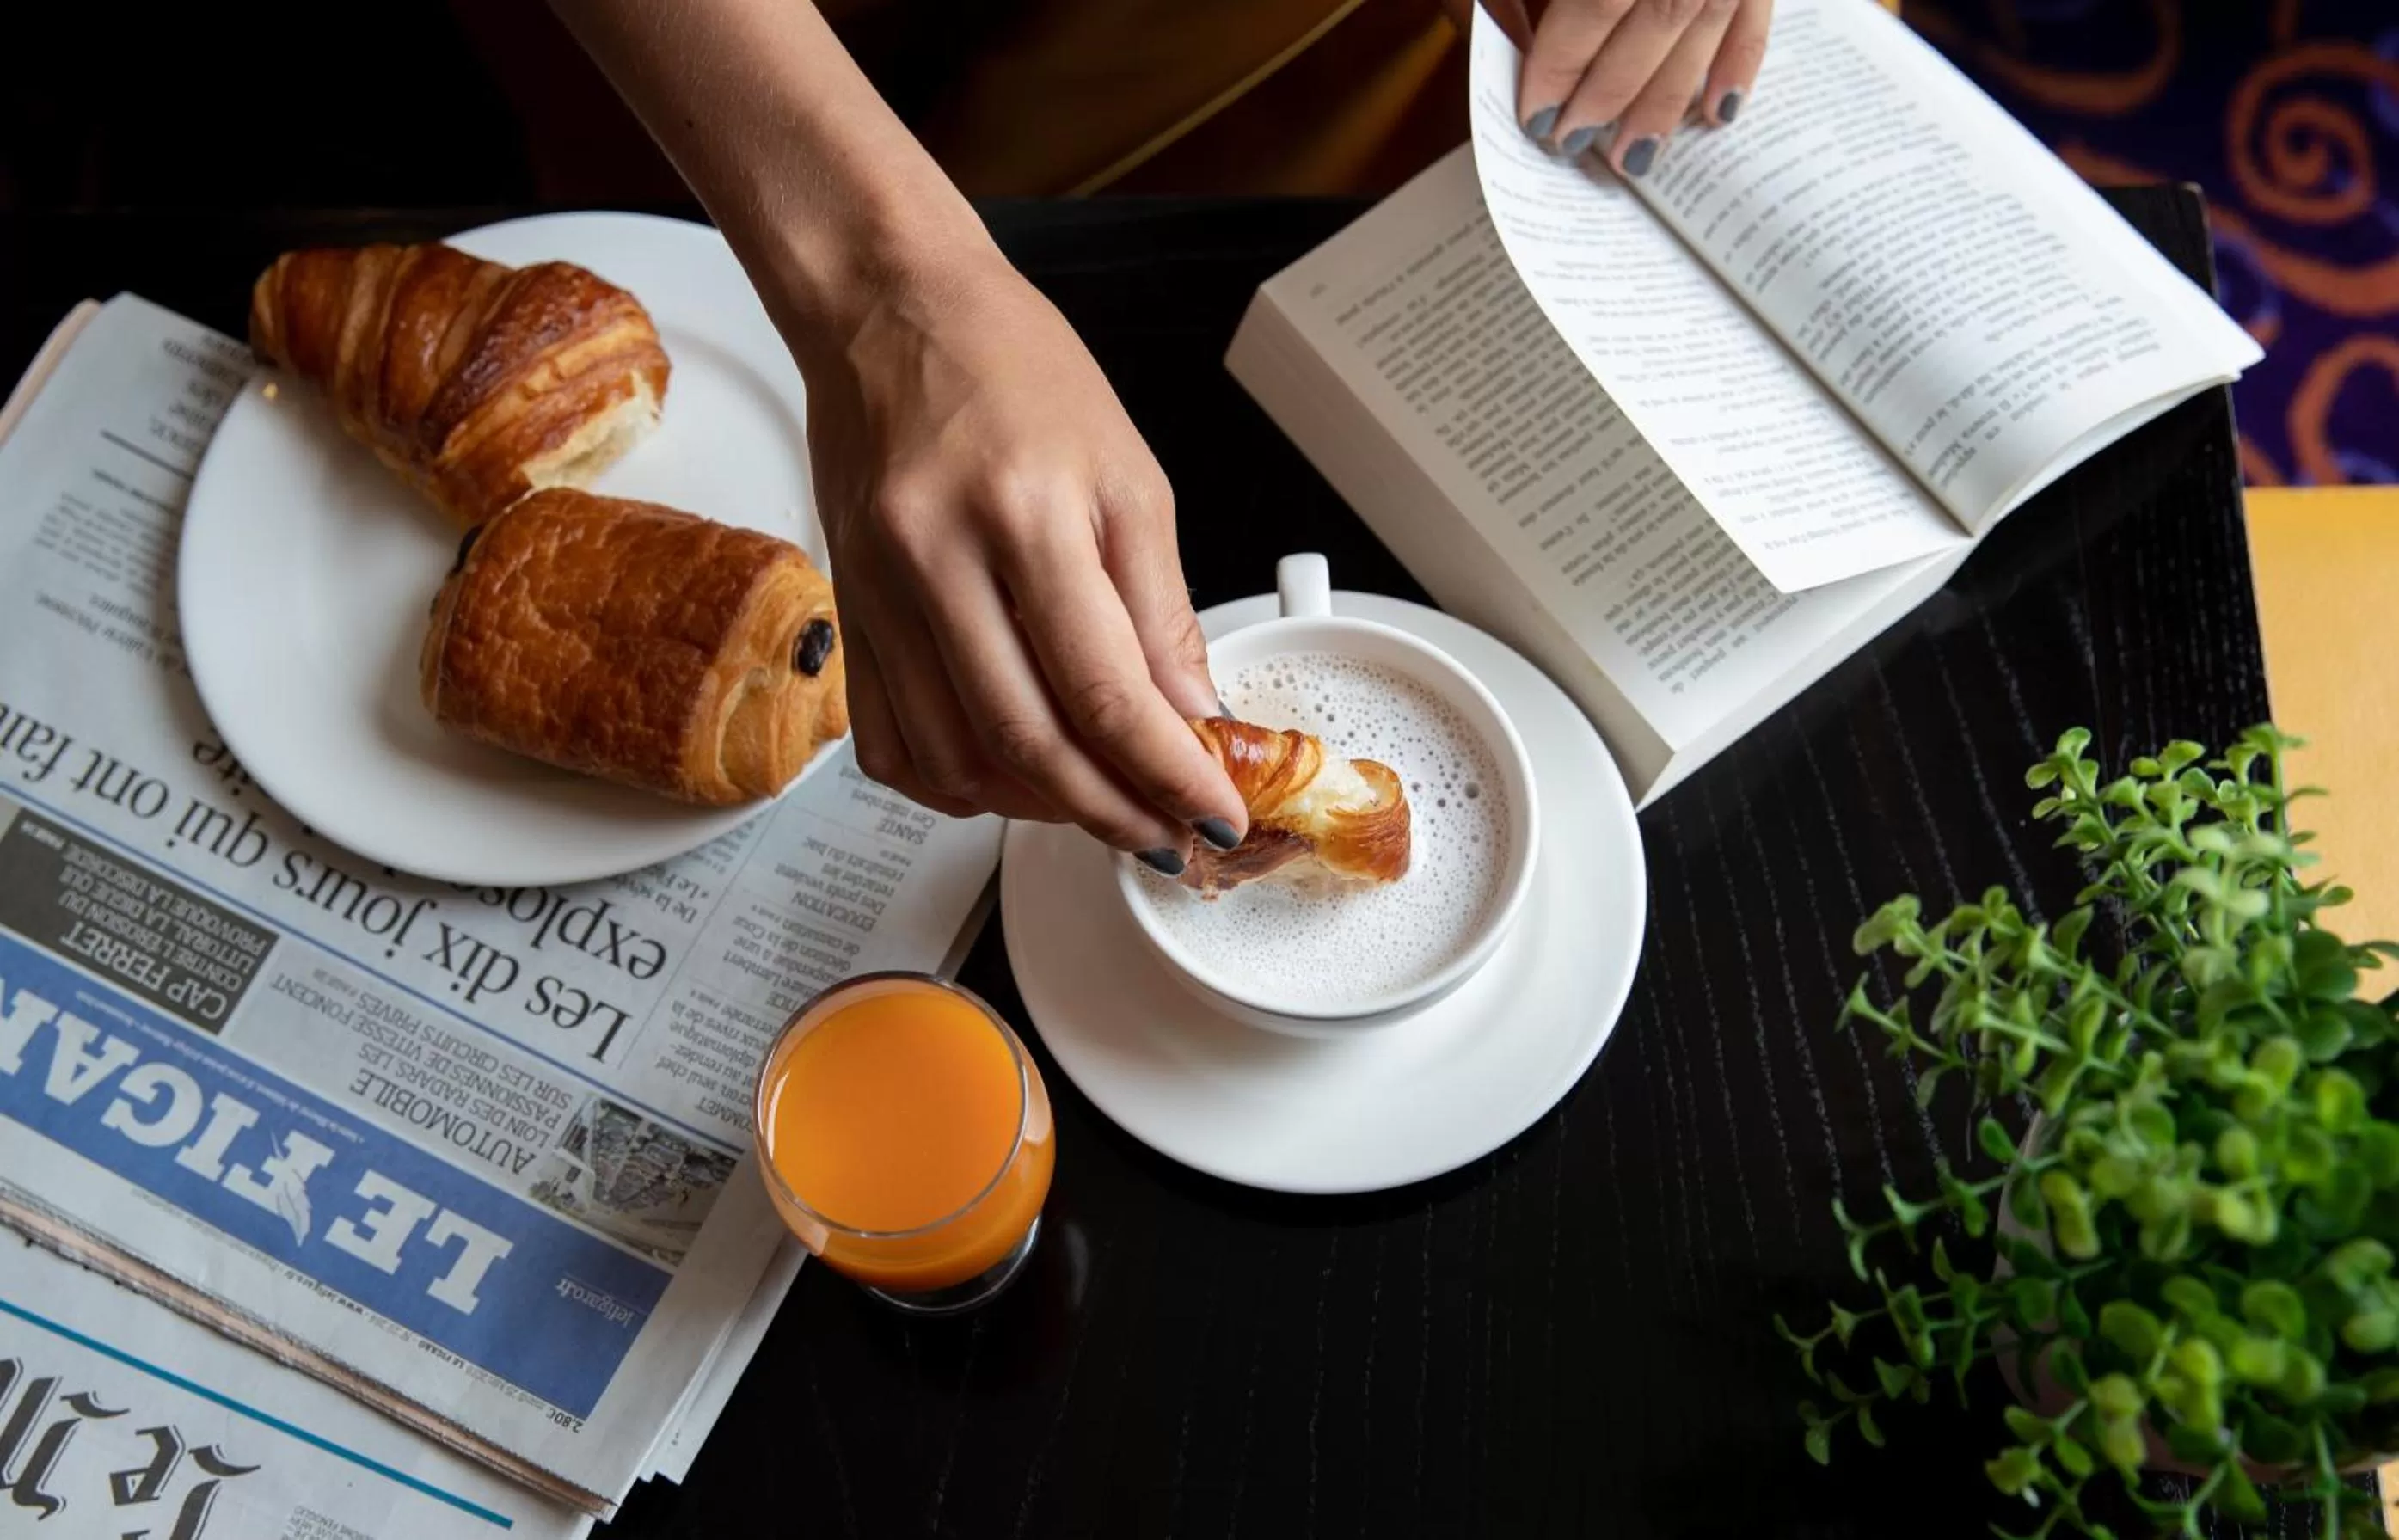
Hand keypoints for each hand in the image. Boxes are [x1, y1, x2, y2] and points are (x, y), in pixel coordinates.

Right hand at [797, 250, 1247, 870]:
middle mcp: (935, 559)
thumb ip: (1161, 609)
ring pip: (956, 760)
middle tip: (1164, 837)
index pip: (1107, 690)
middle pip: (1027, 744)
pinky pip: (890, 743)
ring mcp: (876, 593)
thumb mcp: (1128, 475)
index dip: (1168, 774)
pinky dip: (955, 786)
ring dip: (1037, 808)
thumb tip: (1194, 716)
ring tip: (1098, 804)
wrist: (891, 310)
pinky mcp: (846, 611)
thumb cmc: (1014, 369)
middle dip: (1111, 813)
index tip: (1210, 814)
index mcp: (1025, 514)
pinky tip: (1008, 779)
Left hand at [1451, 0, 1770, 177]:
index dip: (1562, 67)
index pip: (1595, 5)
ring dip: (1669, 99)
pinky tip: (1720, 115)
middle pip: (1658, 24)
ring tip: (1636, 158)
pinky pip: (1757, 15)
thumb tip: (1492, 42)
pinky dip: (1741, 64)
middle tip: (1576, 145)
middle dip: (1613, 95)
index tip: (1536, 119)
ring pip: (1707, 24)